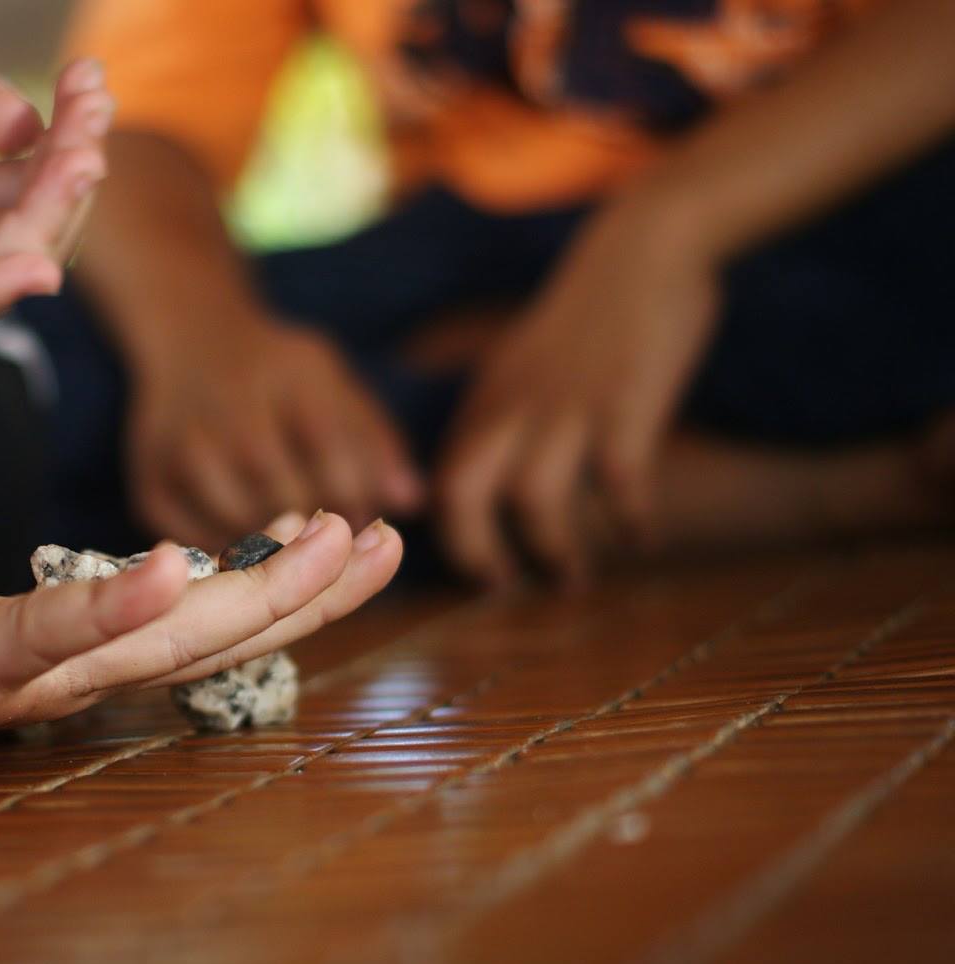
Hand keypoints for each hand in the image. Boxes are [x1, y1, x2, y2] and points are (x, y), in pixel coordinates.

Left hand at [0, 511, 402, 771]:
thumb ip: (36, 604)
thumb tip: (96, 579)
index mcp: (64, 654)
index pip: (194, 620)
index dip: (278, 588)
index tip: (349, 538)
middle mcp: (53, 674)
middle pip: (201, 635)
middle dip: (300, 591)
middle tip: (386, 541)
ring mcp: (3, 677)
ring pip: (149, 641)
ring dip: (247, 598)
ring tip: (328, 546)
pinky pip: (34, 639)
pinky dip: (110, 609)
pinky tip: (178, 569)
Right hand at [127, 321, 424, 550]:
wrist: (189, 341)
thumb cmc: (275, 370)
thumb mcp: (330, 380)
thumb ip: (373, 436)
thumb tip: (411, 501)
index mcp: (286, 375)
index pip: (332, 450)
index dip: (359, 497)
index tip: (372, 522)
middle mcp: (228, 410)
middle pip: (289, 494)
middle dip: (326, 531)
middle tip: (339, 550)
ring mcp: (183, 449)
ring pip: (245, 525)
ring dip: (280, 551)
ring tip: (299, 553)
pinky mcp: (150, 486)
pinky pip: (200, 542)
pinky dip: (230, 555)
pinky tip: (251, 550)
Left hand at [435, 205, 721, 587]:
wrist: (645, 246)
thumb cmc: (588, 315)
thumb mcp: (523, 363)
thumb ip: (503, 418)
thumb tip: (491, 481)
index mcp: (489, 400)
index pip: (445, 480)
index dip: (453, 533)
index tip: (477, 570)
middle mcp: (515, 406)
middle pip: (466, 495)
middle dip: (479, 553)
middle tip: (506, 590)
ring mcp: (568, 406)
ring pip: (535, 500)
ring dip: (555, 550)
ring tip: (575, 581)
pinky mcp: (625, 404)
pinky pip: (619, 483)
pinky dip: (628, 520)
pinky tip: (642, 539)